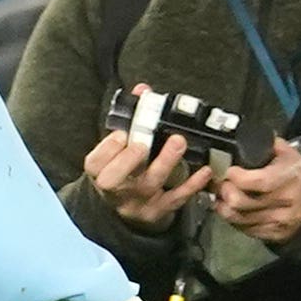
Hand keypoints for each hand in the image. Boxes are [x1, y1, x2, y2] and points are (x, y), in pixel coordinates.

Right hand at [85, 127, 212, 229]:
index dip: (107, 149)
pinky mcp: (159, 210)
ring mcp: (137, 202)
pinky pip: (176, 199)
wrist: (128, 206)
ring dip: (165, 162)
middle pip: (114, 179)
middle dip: (128, 159)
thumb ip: (130, 120)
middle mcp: (116, 190)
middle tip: (143, 143)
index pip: (95, 164)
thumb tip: (143, 90)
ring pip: (149, 184)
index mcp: (101, 173)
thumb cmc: (124, 170)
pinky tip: (204, 170)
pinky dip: (191, 185)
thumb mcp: (118, 150)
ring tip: (178, 142)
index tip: (122, 134)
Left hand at [211, 136, 300, 244]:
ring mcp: (280, 221)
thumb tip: (241, 139)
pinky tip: (233, 208)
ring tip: (221, 196)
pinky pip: (244, 229)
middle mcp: (286, 202)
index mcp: (290, 178)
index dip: (236, 177)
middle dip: (224, 191)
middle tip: (221, 183)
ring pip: (238, 218)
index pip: (258, 182)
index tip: (228, 171)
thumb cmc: (294, 172)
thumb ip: (266, 145)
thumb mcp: (286, 153)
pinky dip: (233, 219)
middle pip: (241, 203)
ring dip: (223, 206)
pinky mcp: (274, 234)